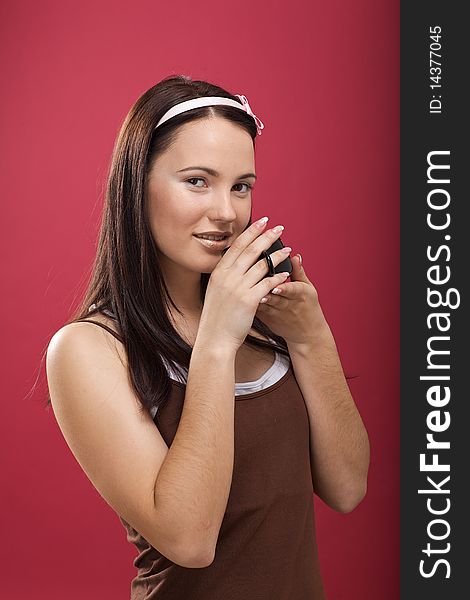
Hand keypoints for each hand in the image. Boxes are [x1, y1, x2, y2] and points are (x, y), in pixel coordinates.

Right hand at [196, 218, 292, 352]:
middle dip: (266, 237)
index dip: (251, 232)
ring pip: (261, 265)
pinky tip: (285, 272)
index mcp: (219, 272)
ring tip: (287, 248)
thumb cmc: (217, 317)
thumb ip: (225, 276)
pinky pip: (267, 283)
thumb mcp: (216, 291)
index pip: (237, 246)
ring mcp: (238, 287)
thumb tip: (235, 264)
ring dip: (276, 255)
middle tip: (279, 227)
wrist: (214, 339)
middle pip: (250, 251)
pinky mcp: (249, 300)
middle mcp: (227, 277)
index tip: (262, 222)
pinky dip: (277, 276)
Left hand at [255, 253, 330, 347]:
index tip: (275, 285)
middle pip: (276, 297)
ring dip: (257, 300)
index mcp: (300, 295)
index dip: (283, 288)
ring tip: (249, 295)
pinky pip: (259, 311)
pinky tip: (243, 298)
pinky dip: (251, 304)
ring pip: (266, 306)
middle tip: (256, 286)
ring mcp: (277, 314)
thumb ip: (299, 272)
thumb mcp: (308, 289)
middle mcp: (289, 305)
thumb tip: (295, 256)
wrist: (307, 334)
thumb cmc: (308, 307)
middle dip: (267, 293)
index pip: (292, 290)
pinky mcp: (268, 319)